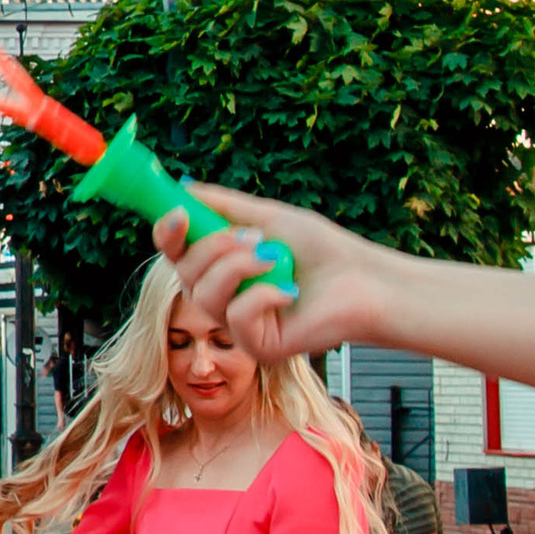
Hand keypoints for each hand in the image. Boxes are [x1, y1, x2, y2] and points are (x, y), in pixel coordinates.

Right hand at [153, 185, 393, 366]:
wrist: (366, 282)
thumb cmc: (323, 252)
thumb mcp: (268, 218)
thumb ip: (223, 205)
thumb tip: (182, 188)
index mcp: (220, 266)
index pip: (176, 252)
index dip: (168, 233)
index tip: (177, 213)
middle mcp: (222, 296)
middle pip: (183, 273)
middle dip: (213, 249)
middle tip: (252, 236)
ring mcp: (236, 324)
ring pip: (204, 295)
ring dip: (239, 269)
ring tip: (275, 259)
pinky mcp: (255, 346)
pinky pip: (235, 317)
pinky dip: (262, 296)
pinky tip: (289, 292)